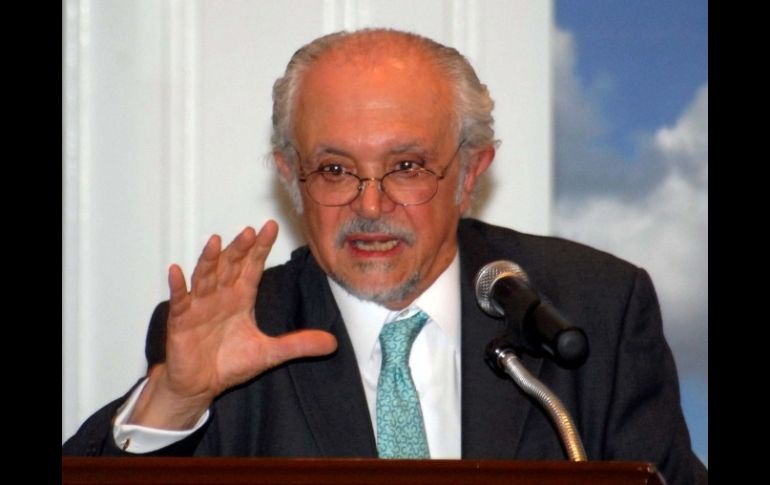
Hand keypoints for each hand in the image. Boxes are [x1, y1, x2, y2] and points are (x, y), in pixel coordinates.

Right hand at [129, 220, 337, 428]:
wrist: (200, 385)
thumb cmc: (229, 363)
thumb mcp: (269, 353)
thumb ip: (298, 344)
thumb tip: (333, 343)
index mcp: (241, 298)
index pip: (252, 267)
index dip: (261, 248)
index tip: (271, 227)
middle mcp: (220, 296)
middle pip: (230, 266)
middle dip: (239, 249)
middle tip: (250, 232)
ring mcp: (199, 305)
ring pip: (205, 276)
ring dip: (209, 259)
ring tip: (216, 241)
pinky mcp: (180, 320)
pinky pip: (179, 300)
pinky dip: (177, 286)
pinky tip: (176, 271)